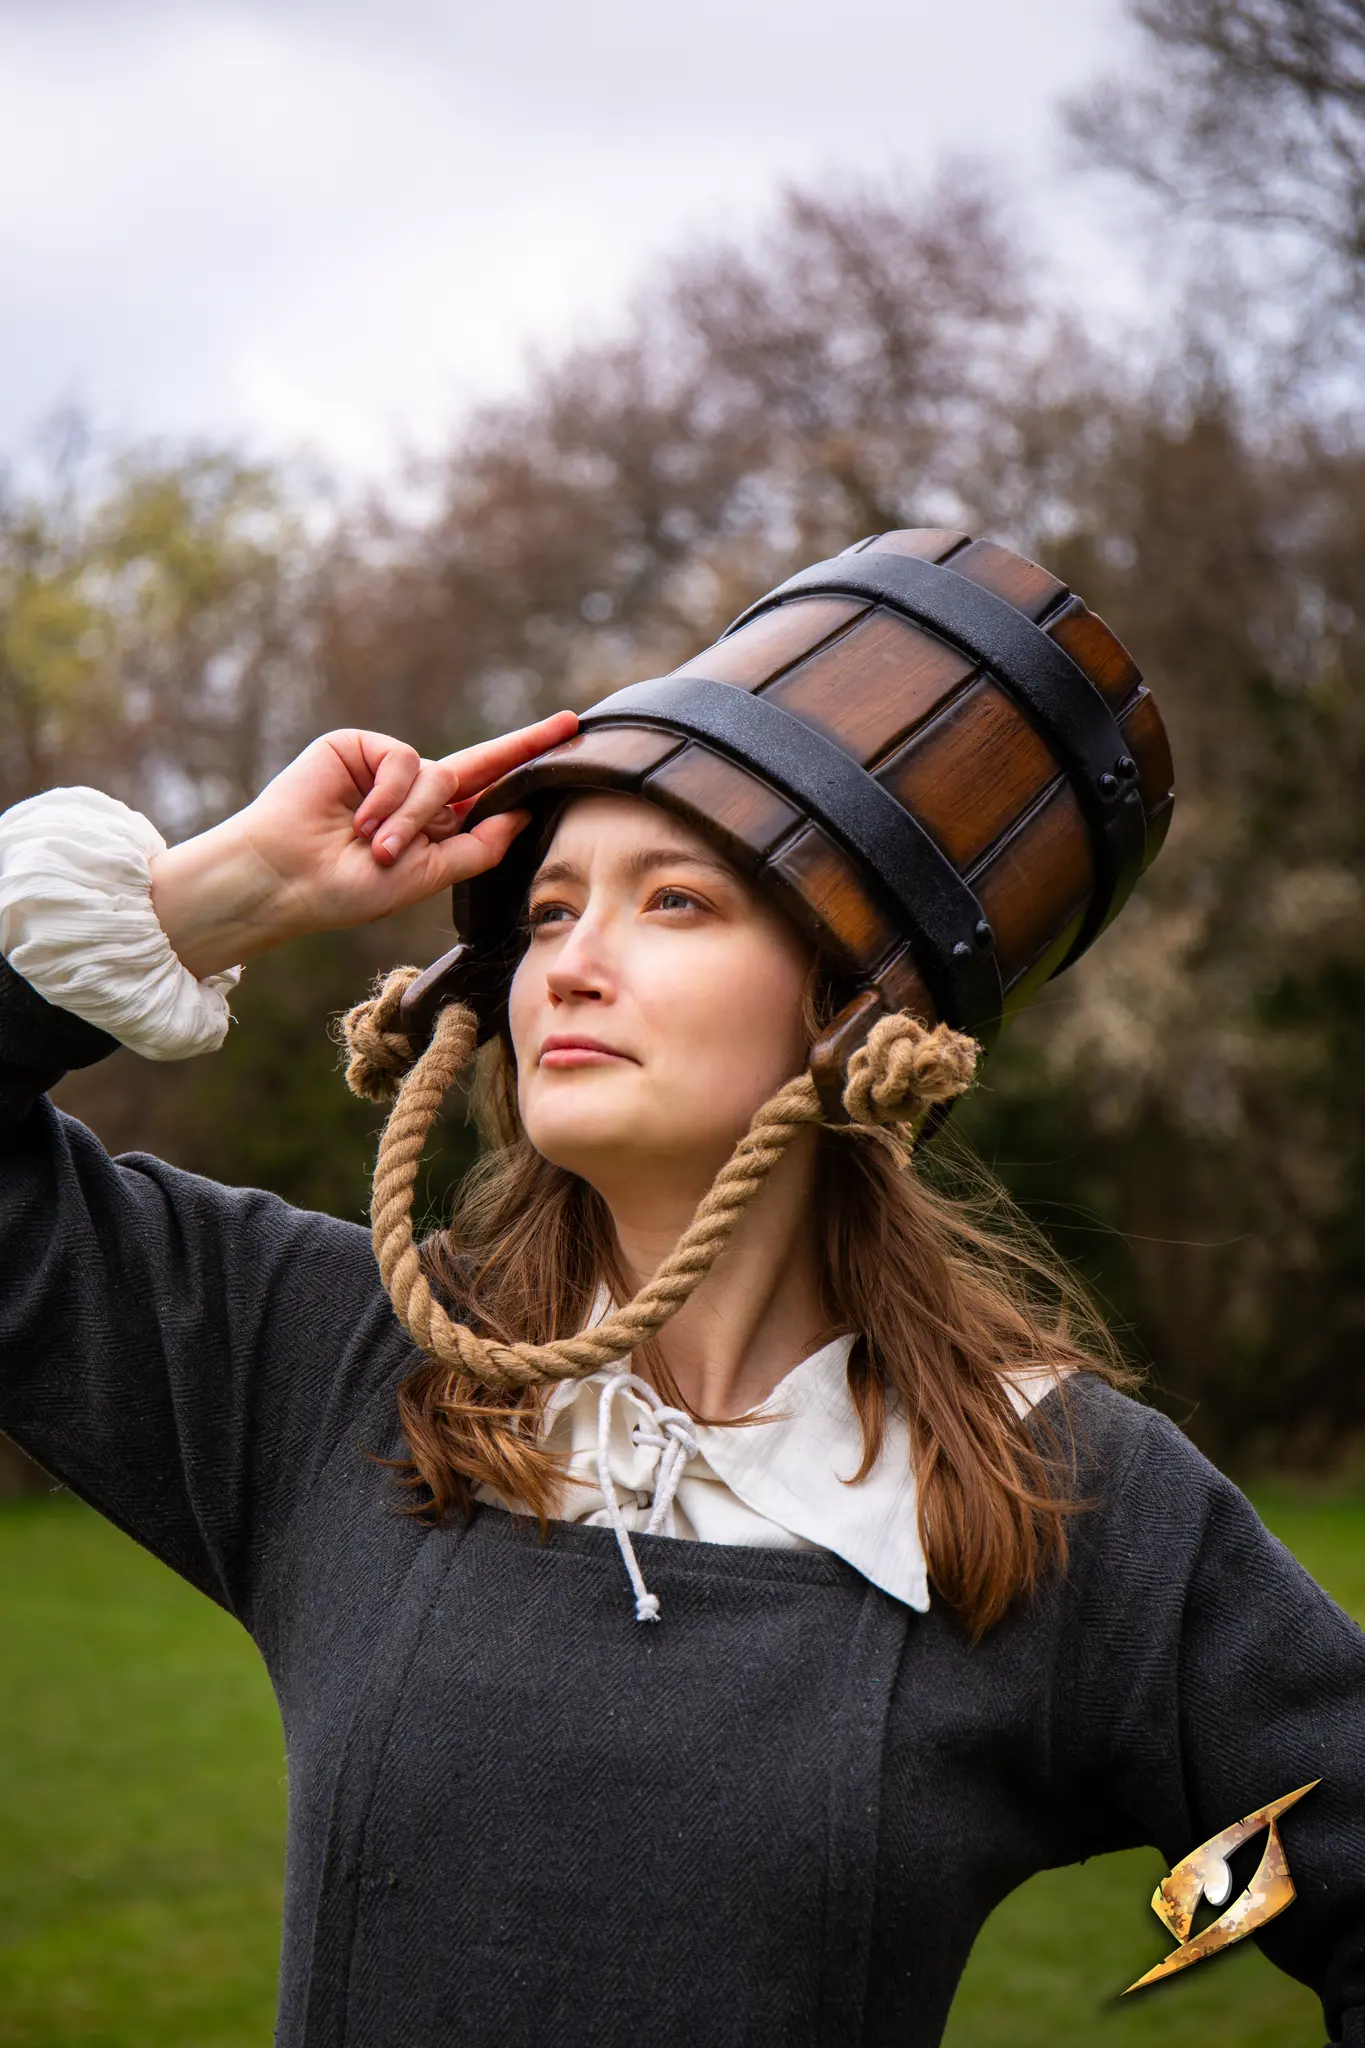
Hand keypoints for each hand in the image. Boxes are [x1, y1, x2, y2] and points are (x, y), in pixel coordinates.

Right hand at [149, 714, 577, 977]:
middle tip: (570, 723)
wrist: (288, 879)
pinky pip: (404, 760)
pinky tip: (361, 820)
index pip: (488, 790)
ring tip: (376, 848)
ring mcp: (386, 768)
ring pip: (439, 776)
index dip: (525, 763)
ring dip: (413, 818)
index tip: (570, 735)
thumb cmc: (348, 890)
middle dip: (525, 745)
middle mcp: (414, 792)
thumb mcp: (427, 875)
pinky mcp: (359, 746)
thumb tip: (524, 815)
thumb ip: (477, 846)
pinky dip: (390, 796)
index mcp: (431, 825)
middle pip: (480, 762)